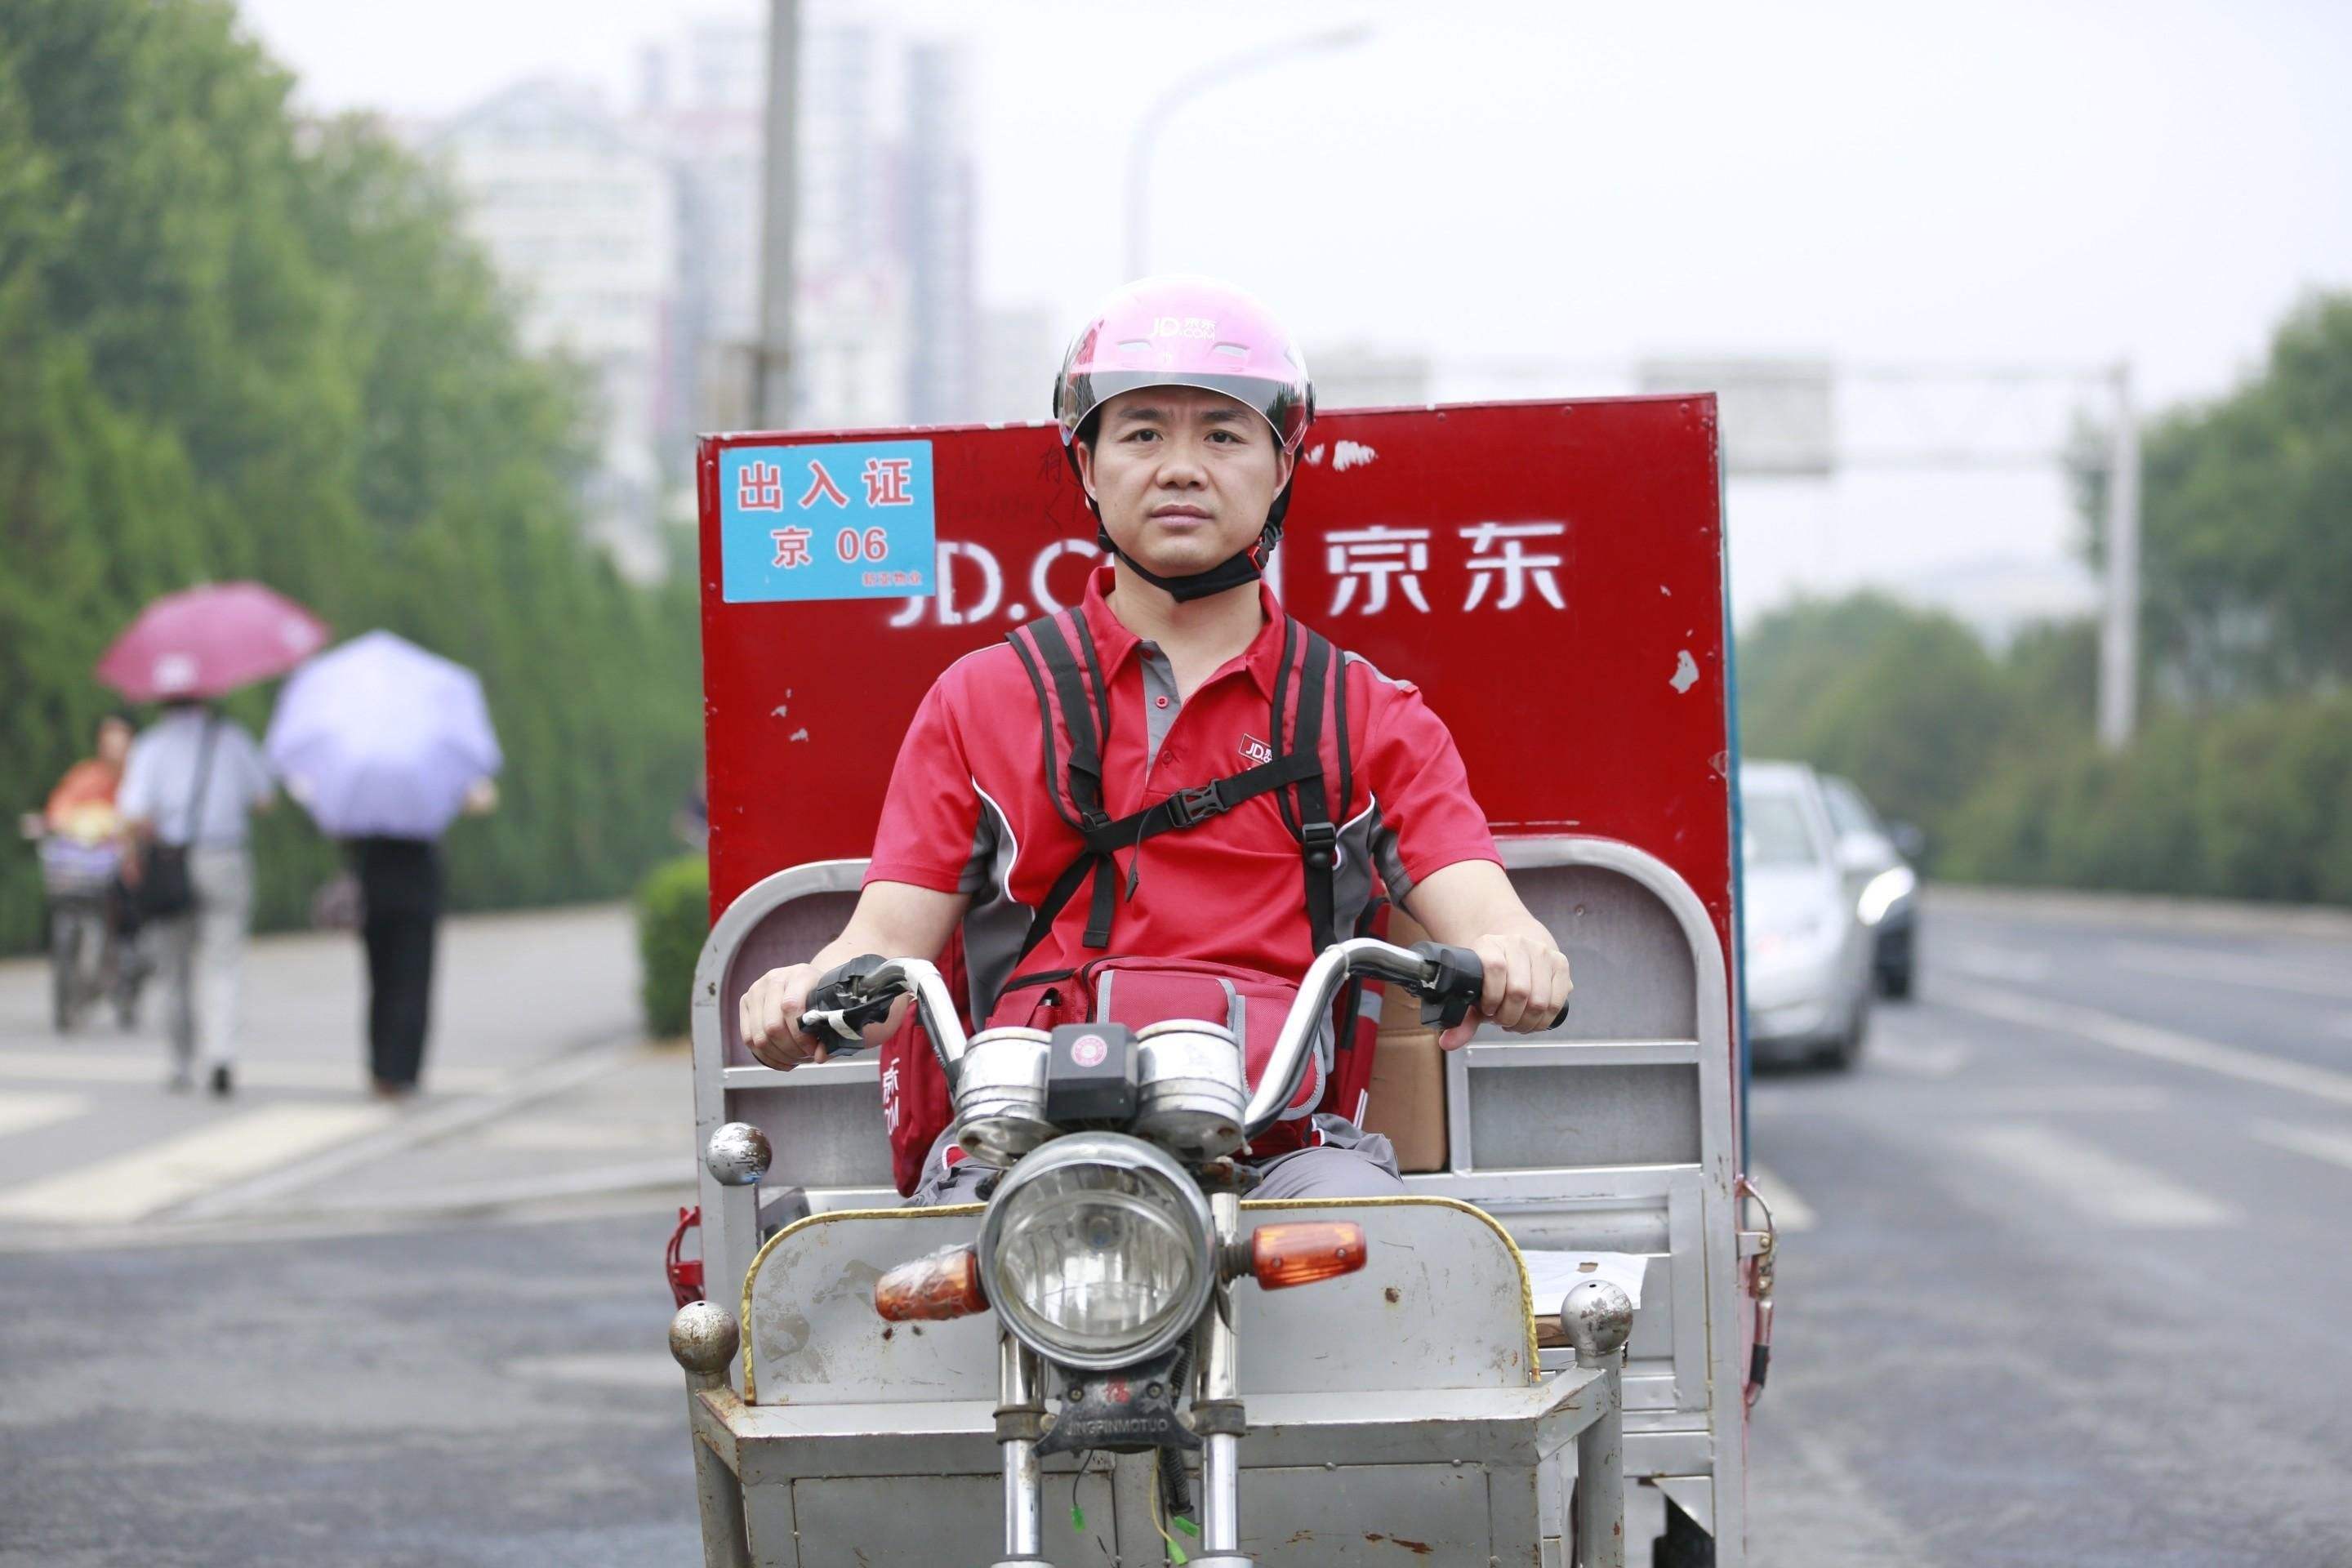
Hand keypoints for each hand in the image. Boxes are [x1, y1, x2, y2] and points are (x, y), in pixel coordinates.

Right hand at [738, 962, 827, 1070]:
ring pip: (759, 1036)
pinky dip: (766, 1056)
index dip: (801, 1035)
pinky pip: (748, 1039)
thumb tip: (820, 1057)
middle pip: (772, 1026)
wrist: (807, 984)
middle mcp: (774, 979)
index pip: (791, 1007)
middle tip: (804, 1056)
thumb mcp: (830, 1010)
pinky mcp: (745, 1003)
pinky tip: (782, 1059)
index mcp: (800, 975)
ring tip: (795, 1058)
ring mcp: (756, 990)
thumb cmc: (820, 998)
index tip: (813, 1049)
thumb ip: (829, 1034)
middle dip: (790, 1049)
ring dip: (778, 1055)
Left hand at [1439, 931, 1571, 1049]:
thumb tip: (1447, 1043)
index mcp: (1490, 944)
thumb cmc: (1491, 976)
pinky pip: (1557, 1001)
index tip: (1487, 1011)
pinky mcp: (1560, 963)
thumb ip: (1461, 1019)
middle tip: (1502, 1021)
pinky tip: (1532, 1019)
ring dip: (1527, 1021)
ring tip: (1516, 1022)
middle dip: (1509, 1016)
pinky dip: (1543, 1019)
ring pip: (1540, 999)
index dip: (1492, 997)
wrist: (1515, 950)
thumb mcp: (1473, 992)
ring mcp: (1542, 952)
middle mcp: (1517, 943)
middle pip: (1519, 990)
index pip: (1495, 968)